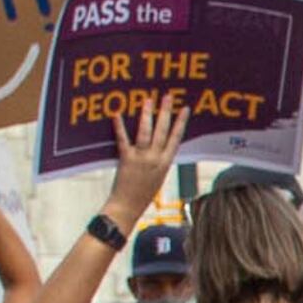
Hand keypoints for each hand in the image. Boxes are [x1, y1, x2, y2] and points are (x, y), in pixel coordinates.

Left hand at [106, 95, 187, 213]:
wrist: (128, 206)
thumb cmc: (143, 194)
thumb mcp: (159, 177)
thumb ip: (161, 160)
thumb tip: (162, 144)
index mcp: (165, 163)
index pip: (176, 138)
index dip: (181, 122)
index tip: (184, 108)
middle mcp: (155, 159)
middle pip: (162, 131)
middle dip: (166, 112)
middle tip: (168, 96)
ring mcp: (141, 158)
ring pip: (146, 133)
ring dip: (147, 115)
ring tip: (148, 100)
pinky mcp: (126, 159)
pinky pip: (123, 140)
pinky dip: (120, 127)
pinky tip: (117, 115)